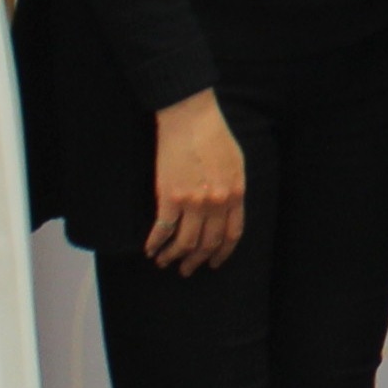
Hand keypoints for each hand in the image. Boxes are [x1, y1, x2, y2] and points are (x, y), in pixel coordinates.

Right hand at [148, 93, 248, 274]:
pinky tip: (151, 250)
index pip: (232, 234)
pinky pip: (163, 230)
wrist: (190, 118)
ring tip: (166, 262)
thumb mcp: (235, 164)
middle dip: (197, 260)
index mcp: (236, 193)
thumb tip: (225, 211)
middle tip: (187, 269)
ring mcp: (193, 202)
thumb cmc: (213, 135)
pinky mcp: (170, 197)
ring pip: (185, 242)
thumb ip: (232, 190)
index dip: (222, 253)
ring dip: (174, 257)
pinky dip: (156, 244)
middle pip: (208, 243)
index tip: (214, 263)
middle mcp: (217, 202)